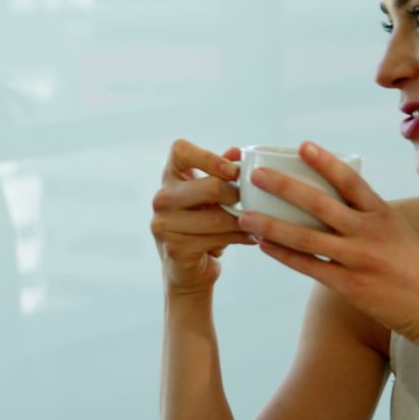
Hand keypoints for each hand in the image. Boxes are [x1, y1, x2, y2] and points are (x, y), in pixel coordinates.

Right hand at [151, 139, 257, 298]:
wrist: (186, 269)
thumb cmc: (202, 225)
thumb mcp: (210, 197)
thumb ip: (221, 173)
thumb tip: (237, 151)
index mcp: (169, 179)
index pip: (180, 151)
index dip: (209, 157)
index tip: (232, 171)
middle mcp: (161, 199)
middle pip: (210, 187)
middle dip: (237, 196)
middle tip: (248, 202)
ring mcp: (164, 224)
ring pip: (218, 217)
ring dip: (244, 221)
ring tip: (257, 223)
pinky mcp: (175, 248)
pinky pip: (217, 239)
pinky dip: (240, 238)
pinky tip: (249, 238)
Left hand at [237, 141, 418, 340]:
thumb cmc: (406, 261)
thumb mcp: (392, 228)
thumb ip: (363, 211)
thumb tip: (326, 190)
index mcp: (381, 213)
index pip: (351, 181)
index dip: (326, 162)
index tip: (302, 146)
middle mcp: (369, 232)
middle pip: (320, 204)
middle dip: (284, 187)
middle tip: (257, 175)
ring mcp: (358, 258)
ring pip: (306, 237)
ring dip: (271, 226)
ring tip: (245, 216)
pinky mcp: (349, 284)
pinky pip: (309, 266)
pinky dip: (283, 255)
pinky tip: (263, 245)